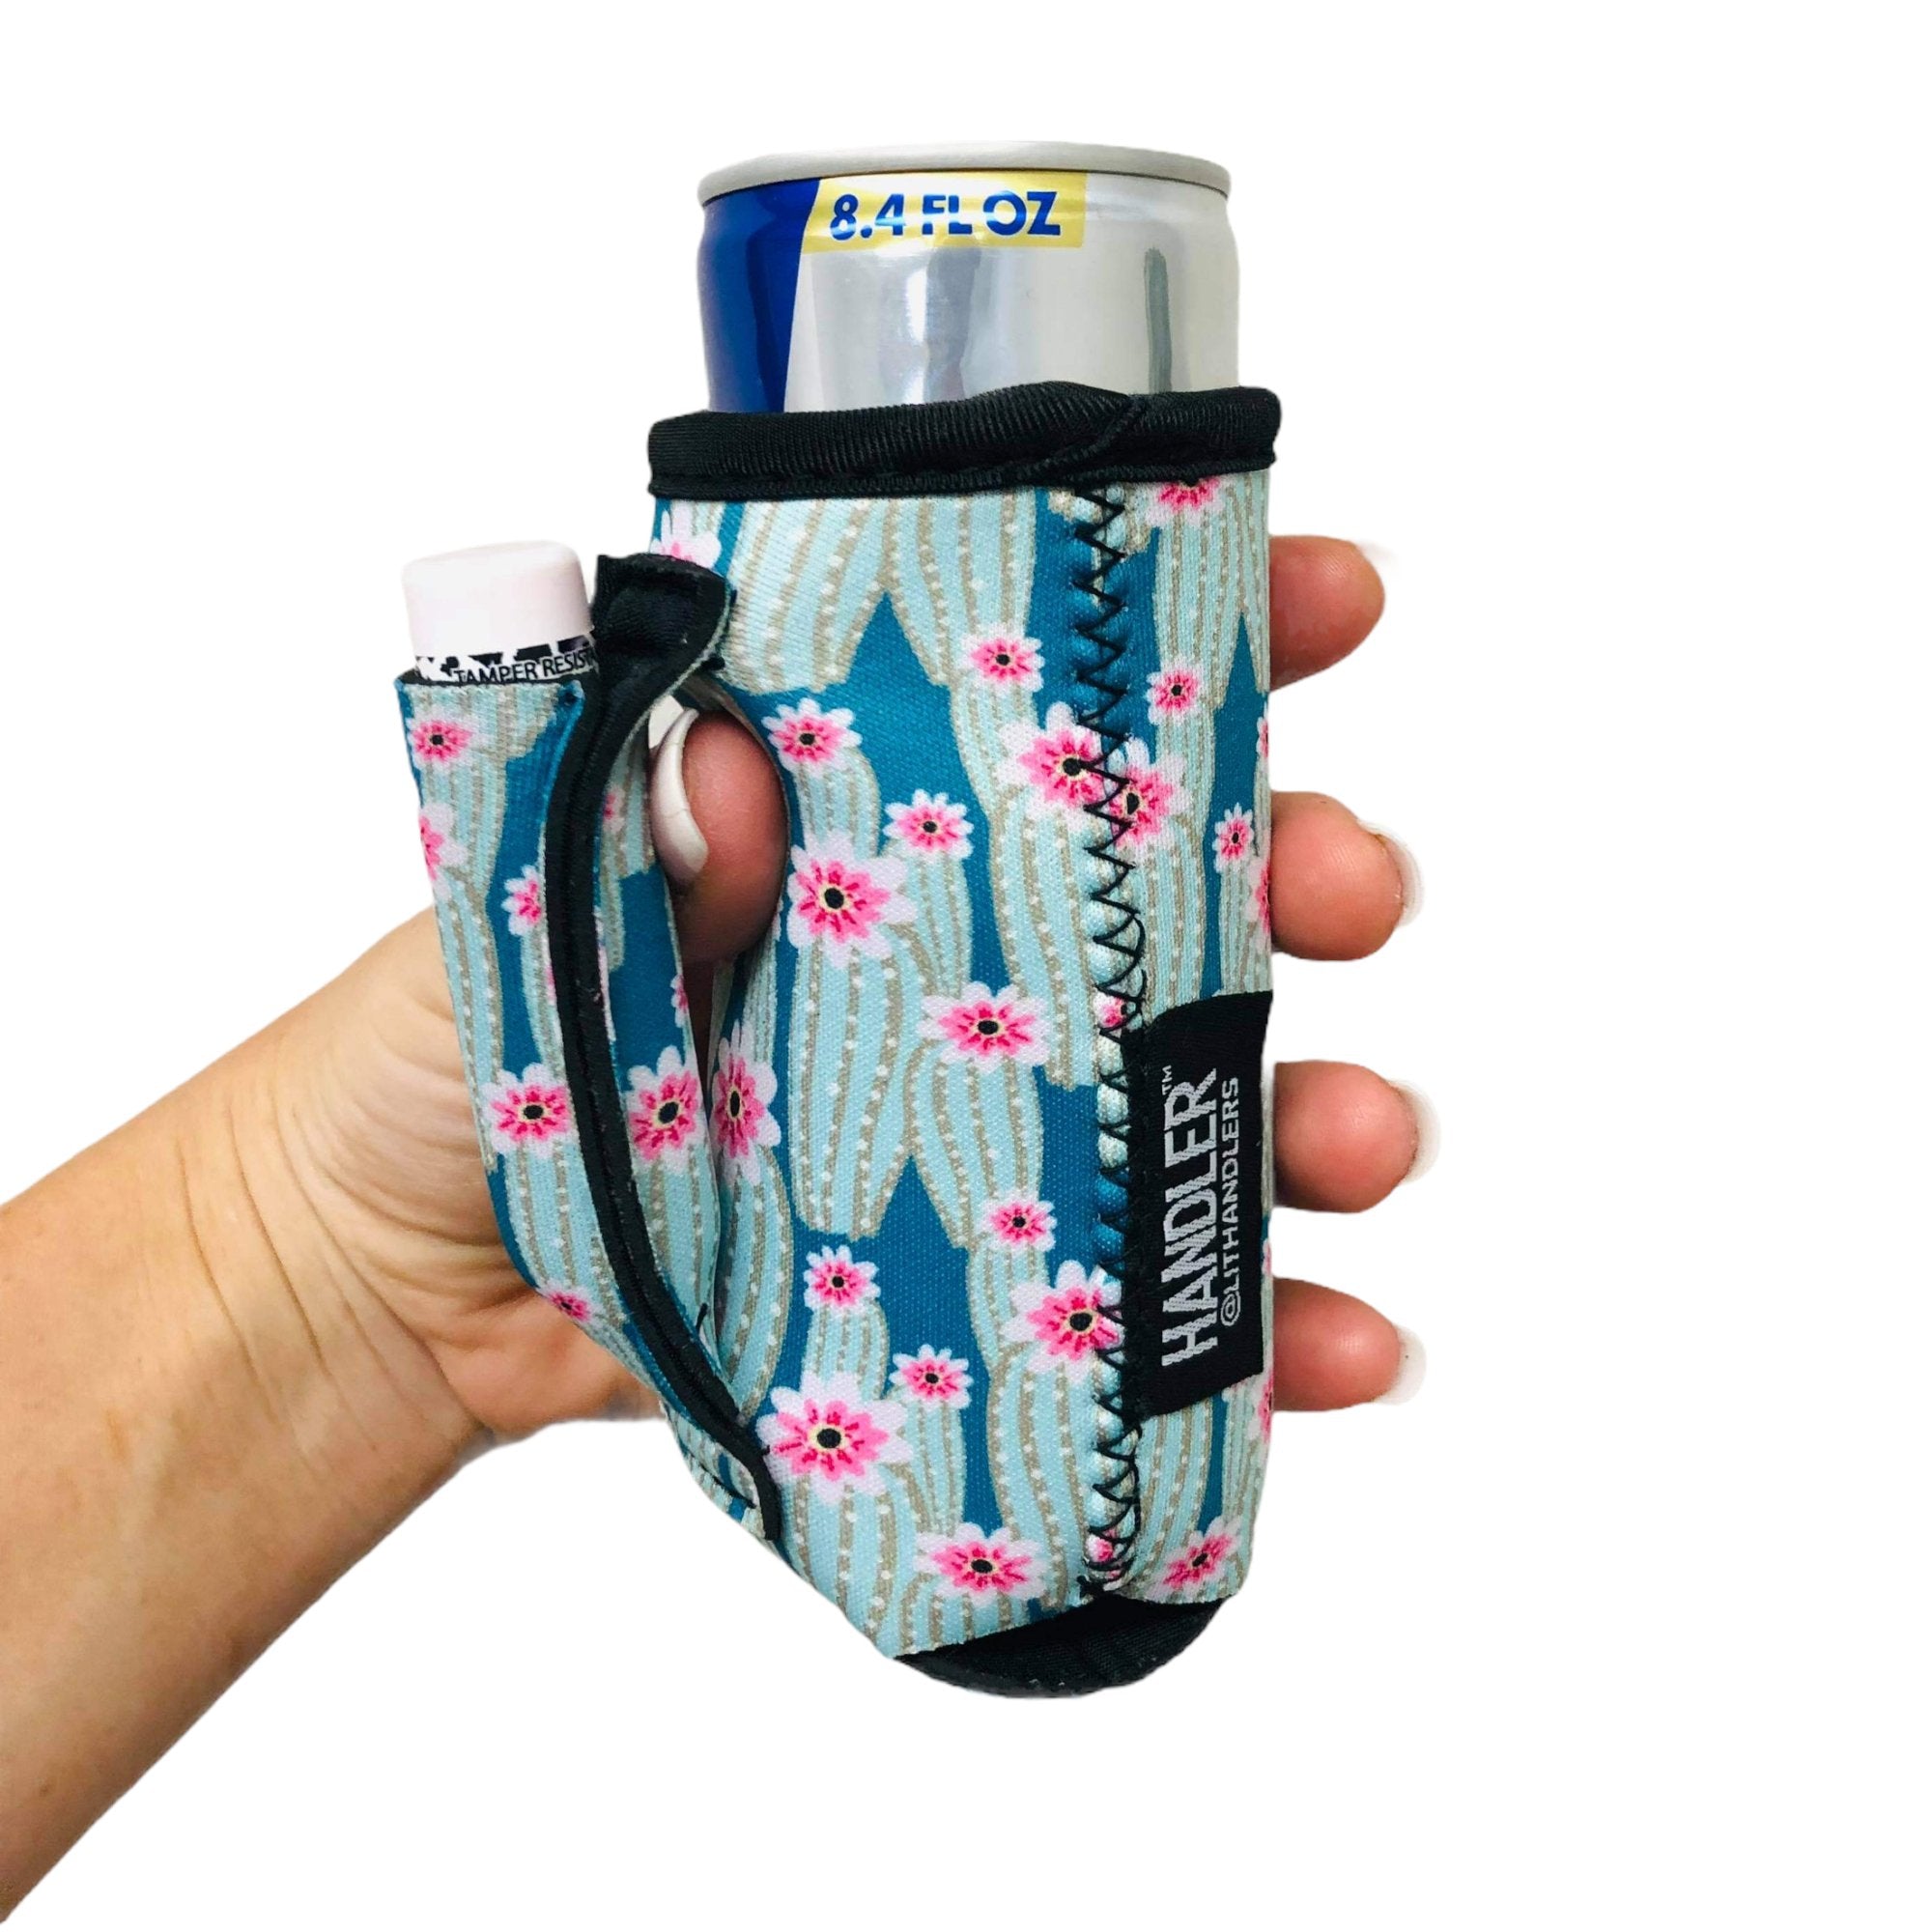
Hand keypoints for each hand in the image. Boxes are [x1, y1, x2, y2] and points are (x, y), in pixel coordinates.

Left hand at [275, 536, 1423, 1439]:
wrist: (399, 1296)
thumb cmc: (440, 1066)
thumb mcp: (508, 933)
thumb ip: (611, 851)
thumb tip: (735, 773)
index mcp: (863, 828)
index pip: (1049, 699)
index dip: (1209, 631)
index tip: (1328, 601)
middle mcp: (956, 957)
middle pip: (1186, 889)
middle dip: (1308, 870)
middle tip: (1349, 892)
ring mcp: (989, 1121)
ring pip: (1209, 1094)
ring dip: (1322, 1105)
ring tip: (1365, 1139)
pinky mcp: (993, 1287)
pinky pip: (1160, 1305)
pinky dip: (1272, 1324)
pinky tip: (1343, 1345)